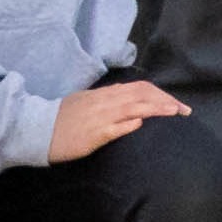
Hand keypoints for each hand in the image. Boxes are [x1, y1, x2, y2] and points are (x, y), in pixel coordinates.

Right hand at [50, 79, 186, 162]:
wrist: (37, 129)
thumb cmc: (62, 119)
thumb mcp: (84, 102)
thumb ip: (105, 100)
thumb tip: (126, 99)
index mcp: (102, 94)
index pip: (138, 88)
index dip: (160, 94)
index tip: (174, 103)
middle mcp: (104, 102)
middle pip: (141, 94)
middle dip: (165, 100)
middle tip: (184, 110)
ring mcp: (99, 117)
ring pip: (133, 107)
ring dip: (156, 108)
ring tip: (175, 112)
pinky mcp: (94, 134)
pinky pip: (116, 127)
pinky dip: (131, 123)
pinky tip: (143, 123)